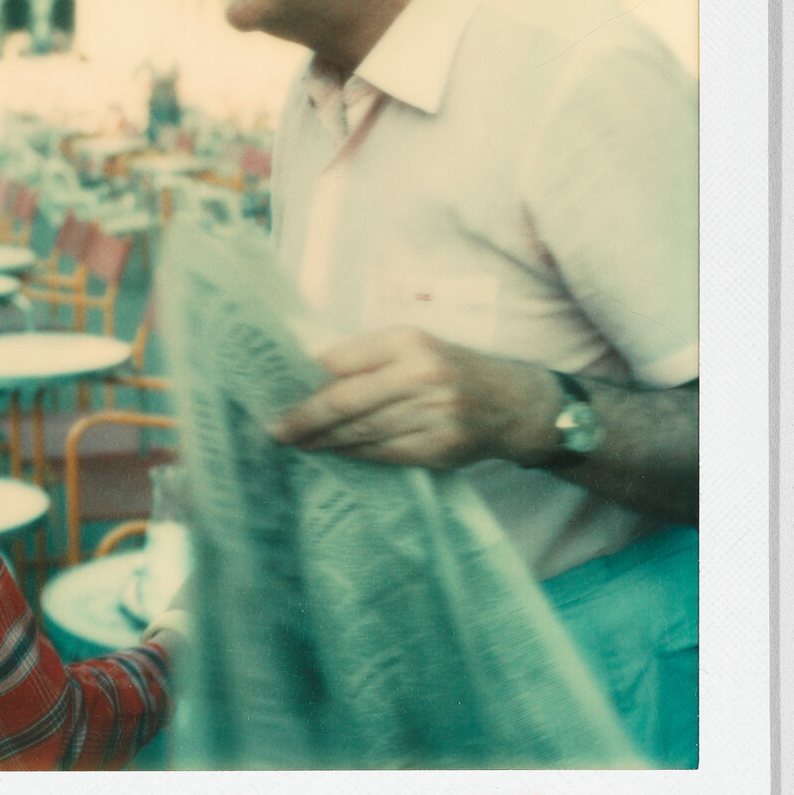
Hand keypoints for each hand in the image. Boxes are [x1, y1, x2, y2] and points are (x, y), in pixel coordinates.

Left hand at [269, 327, 559, 469]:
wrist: (516, 404)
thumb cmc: (453, 370)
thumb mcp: (417, 347)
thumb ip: (369, 357)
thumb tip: (310, 375)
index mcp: (409, 341)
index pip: (343, 359)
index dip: (307, 378)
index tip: (278, 389)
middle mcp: (421, 374)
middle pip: (346, 400)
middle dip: (305, 417)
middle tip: (278, 429)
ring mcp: (433, 414)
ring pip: (361, 431)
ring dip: (324, 440)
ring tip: (299, 442)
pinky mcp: (439, 447)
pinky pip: (383, 453)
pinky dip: (354, 454)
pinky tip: (335, 452)